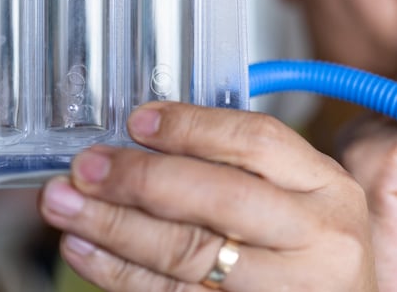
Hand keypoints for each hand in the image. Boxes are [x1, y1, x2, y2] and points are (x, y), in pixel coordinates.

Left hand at [39, 102, 378, 291]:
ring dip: (115, 227)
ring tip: (67, 207)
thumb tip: (146, 139)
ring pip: (190, 254)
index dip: (191, 127)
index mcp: (328, 189)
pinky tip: (88, 251)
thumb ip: (244, 169)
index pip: (257, 141)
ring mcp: (288, 290)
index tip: (137, 121)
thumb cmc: (312, 255)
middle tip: (88, 168)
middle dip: (142, 178)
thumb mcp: (303, 201)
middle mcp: (318, 238)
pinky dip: (121, 274)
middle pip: (221, 198)